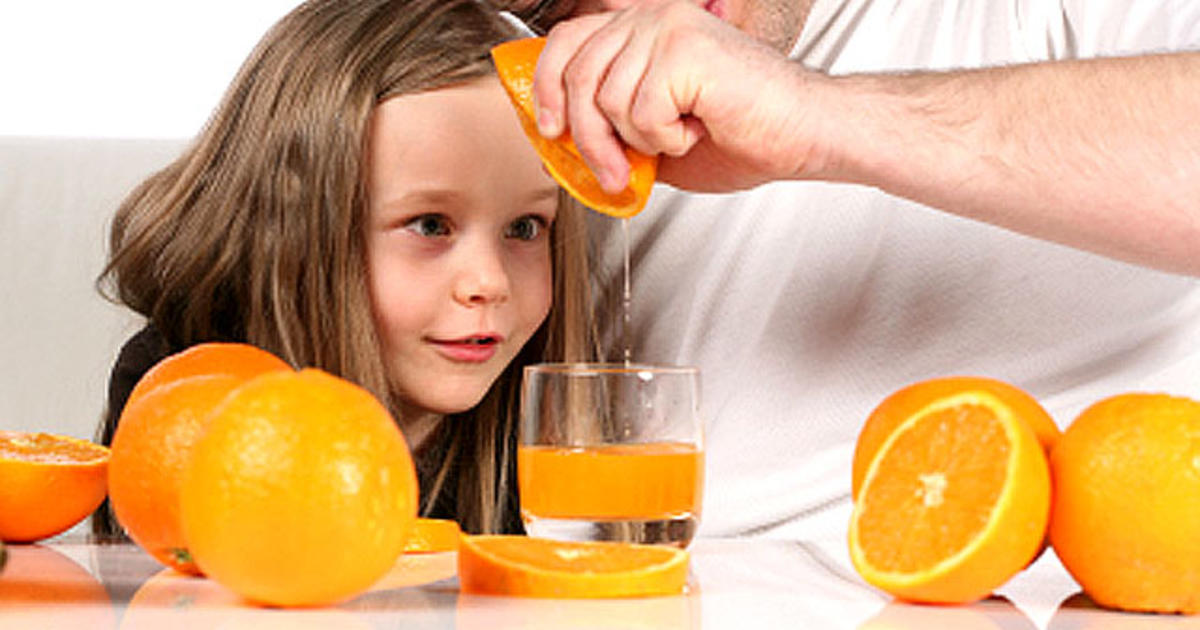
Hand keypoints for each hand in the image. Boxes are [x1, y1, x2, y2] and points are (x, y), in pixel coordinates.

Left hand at [532, 1, 826, 192]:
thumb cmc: (744, 134)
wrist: (804, 135)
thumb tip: (560, 144)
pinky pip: (640, 111)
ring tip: (678, 140)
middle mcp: (651, 19)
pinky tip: (699, 128)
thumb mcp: (656, 135)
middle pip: (576, 74)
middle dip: (587, 137)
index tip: (549, 127)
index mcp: (643, 30)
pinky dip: (667, 138)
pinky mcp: (684, 51)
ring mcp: (667, 29)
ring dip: (637, 141)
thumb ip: (611, 127)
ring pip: (605, 99)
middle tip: (614, 172)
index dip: (546, 86)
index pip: (568, 41)